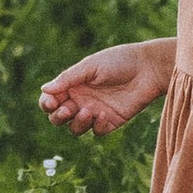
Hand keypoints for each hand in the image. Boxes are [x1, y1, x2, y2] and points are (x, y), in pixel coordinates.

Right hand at [38, 40, 173, 137]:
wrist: (148, 69)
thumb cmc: (118, 61)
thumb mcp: (90, 66)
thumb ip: (67, 79)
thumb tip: (44, 89)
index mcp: (73, 85)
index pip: (51, 100)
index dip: (47, 104)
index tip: (53, 101)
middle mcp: (81, 100)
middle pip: (58, 118)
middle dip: (58, 116)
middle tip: (67, 109)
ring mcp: (95, 112)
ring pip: (75, 128)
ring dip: (77, 123)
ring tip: (88, 111)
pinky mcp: (111, 122)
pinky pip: (97, 132)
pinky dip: (97, 126)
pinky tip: (105, 115)